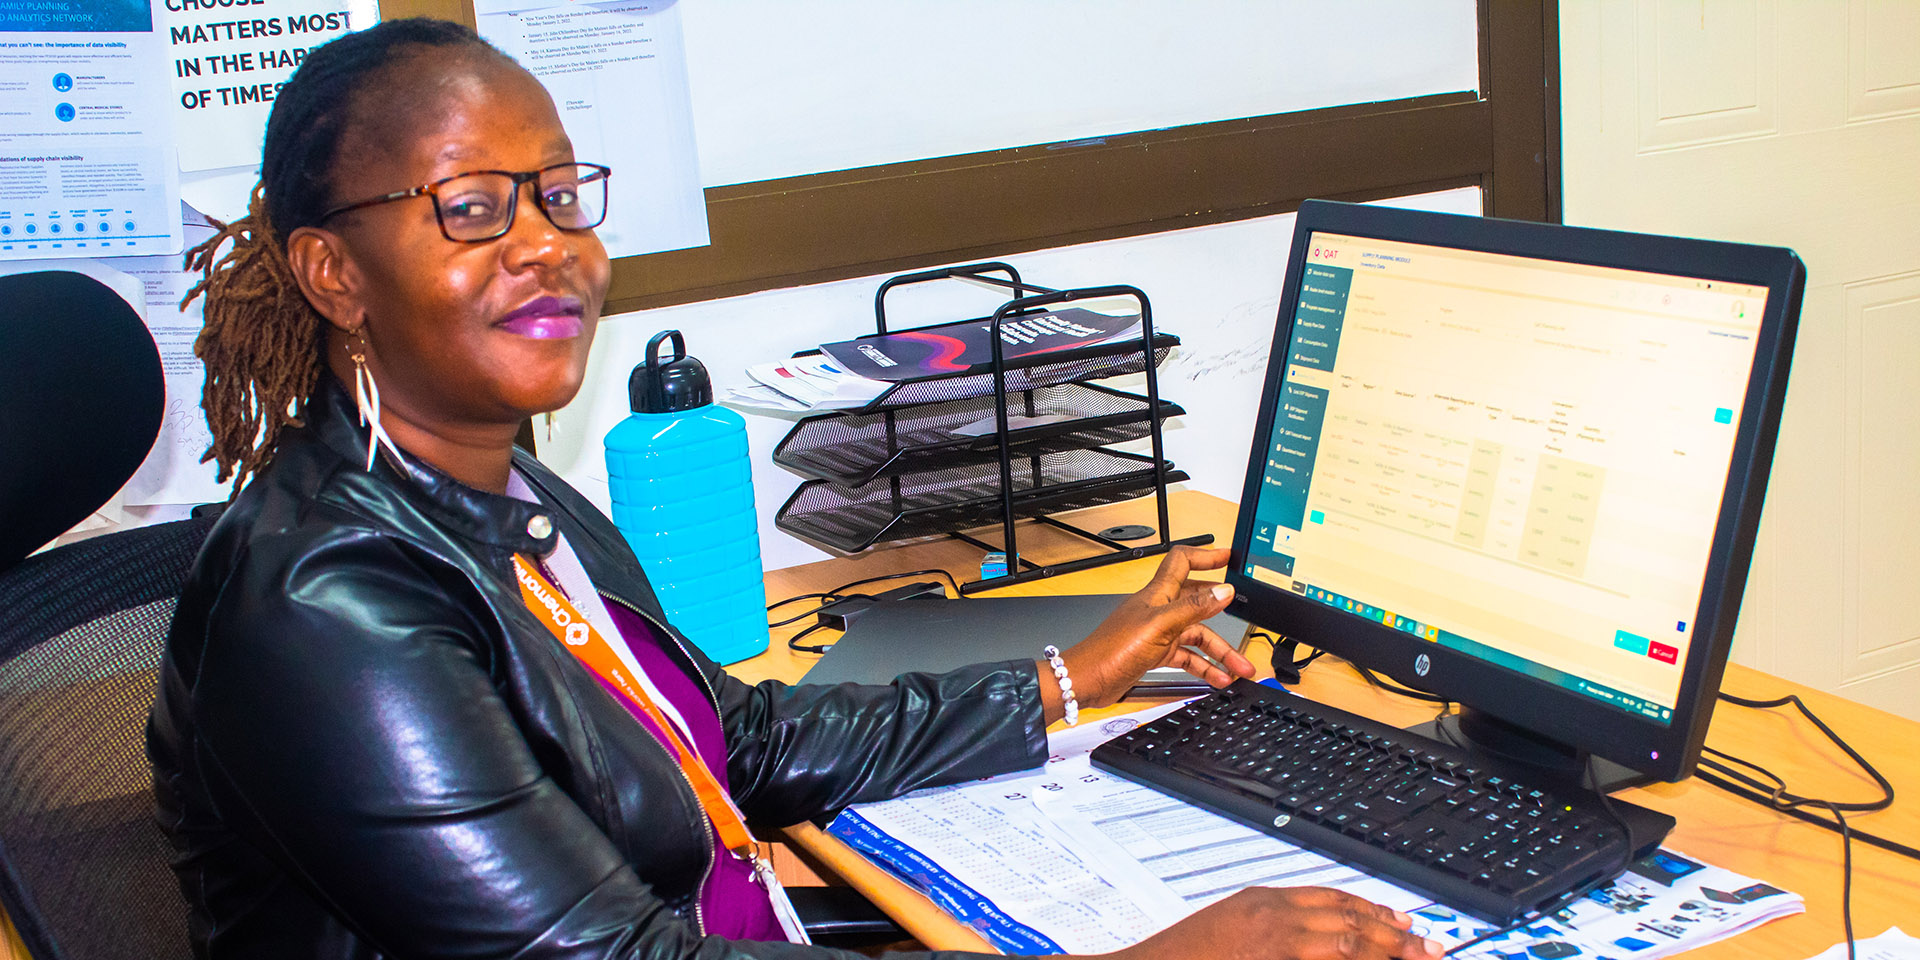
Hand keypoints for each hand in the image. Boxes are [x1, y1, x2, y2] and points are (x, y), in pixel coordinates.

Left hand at [1041, 546, 1252, 717]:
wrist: (1087, 680)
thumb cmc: (1112, 650)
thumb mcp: (1159, 626)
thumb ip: (1192, 608)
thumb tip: (1223, 590)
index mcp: (1158, 594)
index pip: (1183, 561)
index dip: (1206, 555)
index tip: (1228, 557)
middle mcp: (1158, 609)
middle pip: (1198, 604)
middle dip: (1224, 616)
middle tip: (1246, 624)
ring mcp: (1157, 632)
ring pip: (1196, 636)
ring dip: (1219, 652)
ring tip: (1239, 669)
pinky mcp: (1154, 653)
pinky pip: (1186, 656)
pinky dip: (1203, 666)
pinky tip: (1217, 678)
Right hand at [1112, 886, 1441, 959]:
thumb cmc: (1182, 955)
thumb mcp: (1230, 923)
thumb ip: (1272, 923)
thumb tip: (1314, 934)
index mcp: (1265, 902)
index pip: (1336, 899)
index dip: (1376, 911)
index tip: (1405, 923)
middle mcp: (1276, 922)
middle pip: (1353, 924)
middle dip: (1398, 937)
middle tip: (1432, 949)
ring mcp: (1279, 949)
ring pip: (1350, 949)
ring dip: (1391, 956)